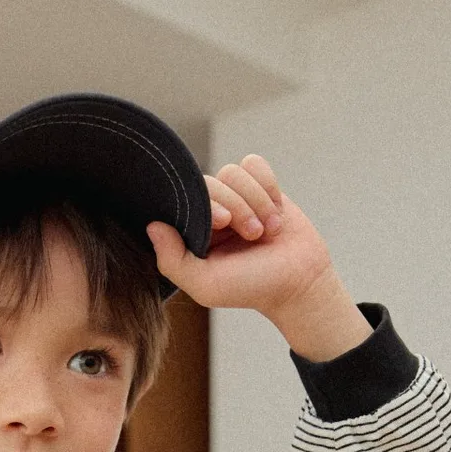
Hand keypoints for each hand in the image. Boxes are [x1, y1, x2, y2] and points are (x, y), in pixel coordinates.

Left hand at [148, 155, 372, 360]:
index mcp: (192, 233)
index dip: (207, 204)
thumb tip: (152, 226)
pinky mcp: (261, 187)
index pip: (186, 199)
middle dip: (237, 206)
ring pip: (234, 171)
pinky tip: (276, 212)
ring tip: (268, 230)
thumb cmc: (250, 287)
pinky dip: (267, 185)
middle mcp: (211, 212)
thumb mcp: (206, 284)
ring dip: (255, 200)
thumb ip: (173, 261)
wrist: (298, 283)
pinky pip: (255, 164)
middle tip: (253, 234)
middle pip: (212, 182)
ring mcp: (237, 197)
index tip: (224, 222)